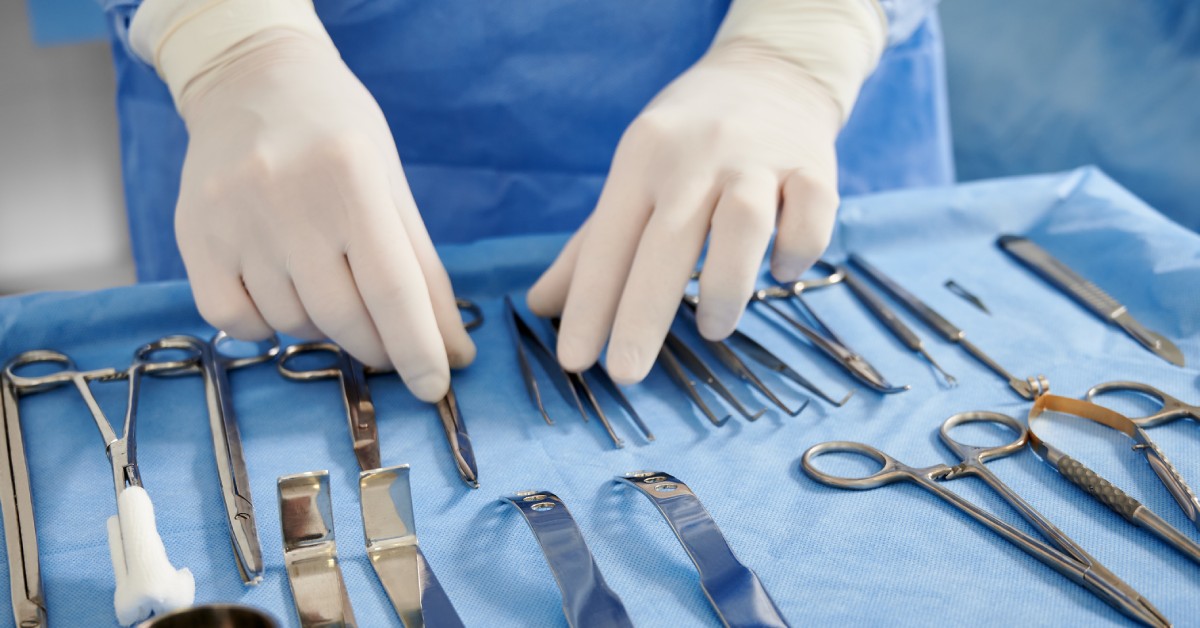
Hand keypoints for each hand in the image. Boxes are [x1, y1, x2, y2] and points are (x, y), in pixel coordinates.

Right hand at [175, 30, 473, 401]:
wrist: (250, 78)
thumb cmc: (340, 136)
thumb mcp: (393, 187)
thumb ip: (424, 272)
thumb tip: (453, 355)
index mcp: (351, 177)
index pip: (392, 287)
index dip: (417, 348)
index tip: (436, 387)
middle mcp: (286, 197)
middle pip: (343, 315)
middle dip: (377, 348)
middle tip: (391, 348)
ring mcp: (231, 217)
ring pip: (291, 323)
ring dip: (324, 330)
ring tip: (330, 289)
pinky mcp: (191, 235)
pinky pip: (234, 322)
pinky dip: (266, 328)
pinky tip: (283, 296)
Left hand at [527, 47, 841, 383]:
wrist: (772, 70)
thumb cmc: (687, 139)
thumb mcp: (632, 175)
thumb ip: (590, 247)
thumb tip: (540, 306)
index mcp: (642, 159)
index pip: (608, 242)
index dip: (589, 304)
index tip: (574, 362)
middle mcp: (697, 156)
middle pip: (668, 240)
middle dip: (642, 313)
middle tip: (625, 373)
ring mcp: (759, 159)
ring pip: (744, 224)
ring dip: (725, 286)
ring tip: (712, 330)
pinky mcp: (814, 165)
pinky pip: (813, 212)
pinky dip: (799, 251)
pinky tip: (782, 274)